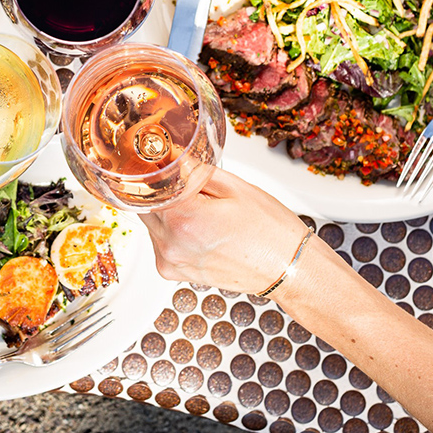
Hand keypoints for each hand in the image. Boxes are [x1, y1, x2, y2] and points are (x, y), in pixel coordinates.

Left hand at [138, 168, 310, 292]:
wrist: (287, 269)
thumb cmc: (270, 232)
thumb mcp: (235, 188)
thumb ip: (195, 171)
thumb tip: (173, 160)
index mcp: (183, 220)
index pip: (149, 185)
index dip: (158, 171)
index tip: (166, 163)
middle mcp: (171, 245)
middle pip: (145, 205)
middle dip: (162, 192)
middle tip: (190, 186)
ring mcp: (170, 262)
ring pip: (151, 223)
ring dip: (167, 212)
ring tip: (202, 212)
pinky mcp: (172, 272)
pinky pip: (160, 242)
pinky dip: (172, 231)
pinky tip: (199, 229)